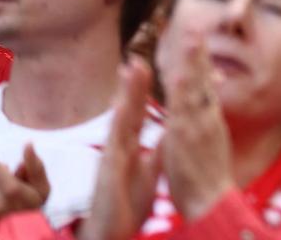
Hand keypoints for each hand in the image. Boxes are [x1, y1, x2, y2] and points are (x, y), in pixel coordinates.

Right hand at [79, 60, 159, 239]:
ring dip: (123, 96)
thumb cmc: (129, 201)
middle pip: (128, 110)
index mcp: (132, 146)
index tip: (150, 66)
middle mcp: (120, 147)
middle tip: (136, 58)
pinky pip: (115, 146)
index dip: (144, 91)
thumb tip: (170, 130)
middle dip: (132, 85)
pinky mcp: (109, 170)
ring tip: (128, 70)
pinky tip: (119, 110)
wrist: (112, 229)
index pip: (140, 112)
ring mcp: (113, 157)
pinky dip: (117, 127)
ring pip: (119, 120)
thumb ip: (158, 148)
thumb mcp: (150, 170)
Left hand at [161, 35, 234, 224]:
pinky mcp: (188, 137)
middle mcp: (206, 118)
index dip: (200, 62)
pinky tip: (181, 73)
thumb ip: (202, 127)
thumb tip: (200, 115)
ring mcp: (198, 125)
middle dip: (200, 53)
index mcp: (208, 120)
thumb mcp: (206, 146)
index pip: (204, 85)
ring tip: (192, 38)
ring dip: (195, 61)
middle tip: (197, 27)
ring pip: (196, 87)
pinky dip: (185, 90)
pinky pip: (186, 108)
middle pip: (204, 79)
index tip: (196, 40)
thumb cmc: (206, 179)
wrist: (212, 201)